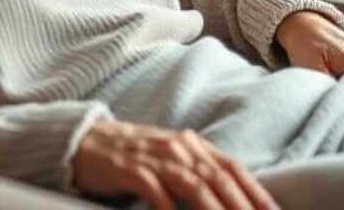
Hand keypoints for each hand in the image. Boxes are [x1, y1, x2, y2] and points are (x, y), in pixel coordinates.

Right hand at [72, 118, 278, 209]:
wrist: (86, 141)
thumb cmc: (133, 156)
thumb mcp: (170, 158)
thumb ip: (199, 171)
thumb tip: (233, 197)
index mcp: (191, 144)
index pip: (233, 167)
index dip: (257, 192)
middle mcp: (178, 147)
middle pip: (219, 178)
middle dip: (242, 206)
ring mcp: (155, 157)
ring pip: (194, 185)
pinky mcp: (130, 169)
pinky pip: (157, 192)